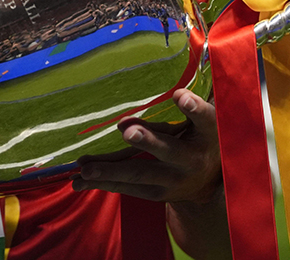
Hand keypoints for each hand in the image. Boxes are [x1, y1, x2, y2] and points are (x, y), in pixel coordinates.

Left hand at [72, 89, 221, 203]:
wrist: (208, 181)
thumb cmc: (197, 137)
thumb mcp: (196, 121)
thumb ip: (170, 112)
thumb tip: (125, 121)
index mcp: (207, 133)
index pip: (204, 118)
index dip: (194, 108)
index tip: (181, 96)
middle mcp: (191, 159)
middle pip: (168, 150)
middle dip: (147, 141)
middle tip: (127, 131)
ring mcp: (173, 180)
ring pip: (140, 173)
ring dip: (111, 171)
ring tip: (85, 168)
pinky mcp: (157, 194)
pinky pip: (128, 188)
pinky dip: (104, 183)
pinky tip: (81, 180)